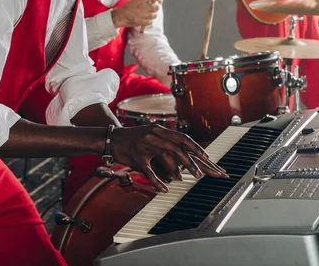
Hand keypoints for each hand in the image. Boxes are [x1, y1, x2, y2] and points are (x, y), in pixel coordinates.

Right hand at [110, 125, 227, 192]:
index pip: (183, 138)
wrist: (111, 138)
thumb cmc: (133, 138)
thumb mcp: (150, 133)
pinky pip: (150, 172)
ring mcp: (145, 145)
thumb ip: (166, 139)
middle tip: (200, 173)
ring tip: (183, 180)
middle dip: (191, 161)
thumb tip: (183, 150)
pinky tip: (165, 189)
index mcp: (160, 130)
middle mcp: (154, 135)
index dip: (196, 148)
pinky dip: (158, 182)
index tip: (207, 158)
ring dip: (176, 170)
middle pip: (177, 148)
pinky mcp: (136, 157)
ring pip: (166, 157)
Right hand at [111, 0, 162, 27]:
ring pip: (154, 15)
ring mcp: (142, 15)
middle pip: (156, 7)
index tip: (160, 1)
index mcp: (141, 0)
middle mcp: (143, 7)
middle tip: (153, 9)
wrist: (120, 16)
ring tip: (149, 14)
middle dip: (156, 8)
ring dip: (153, 15)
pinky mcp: (141, 22)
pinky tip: (146, 19)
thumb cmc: (127, 7)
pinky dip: (150, 21)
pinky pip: (151, 22)